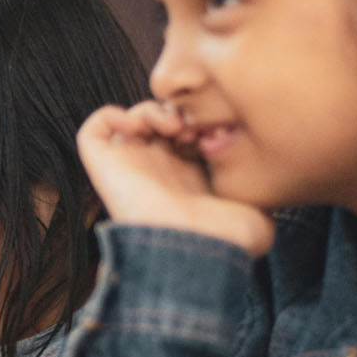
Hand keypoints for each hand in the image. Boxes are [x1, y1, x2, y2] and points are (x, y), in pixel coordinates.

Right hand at [78, 101, 274, 256]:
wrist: (198, 246)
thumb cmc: (228, 235)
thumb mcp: (258, 202)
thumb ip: (256, 179)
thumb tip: (260, 162)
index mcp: (188, 179)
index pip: (188, 134)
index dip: (203, 120)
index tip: (219, 130)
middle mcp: (156, 171)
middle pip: (160, 122)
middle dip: (181, 111)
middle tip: (197, 126)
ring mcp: (129, 167)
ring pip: (130, 120)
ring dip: (153, 111)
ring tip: (175, 127)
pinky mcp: (103, 164)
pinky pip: (96, 127)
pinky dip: (115, 114)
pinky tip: (144, 126)